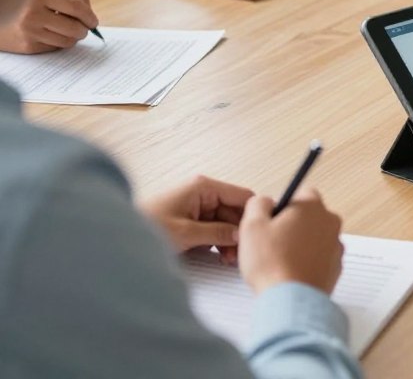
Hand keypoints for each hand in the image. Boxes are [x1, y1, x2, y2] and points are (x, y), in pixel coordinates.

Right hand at [0, 0, 97, 53]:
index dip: (89, 16)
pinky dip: (59, 42)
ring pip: (67, 41)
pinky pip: (55, 47)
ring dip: (74, 38)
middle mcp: (32, 14)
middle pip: (74, 28)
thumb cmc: (30, 1)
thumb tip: (90, 14)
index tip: (94, 21)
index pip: (75, 7)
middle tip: (84, 28)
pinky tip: (52, 34)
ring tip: (70, 31)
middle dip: (84, 30)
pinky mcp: (27, 46)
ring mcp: (29, 32)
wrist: (1, 15)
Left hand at [139, 175, 253, 263]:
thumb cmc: (149, 227)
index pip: (241, 196)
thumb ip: (217, 232)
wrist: (117, 238)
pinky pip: (213, 227)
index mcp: (204, 187)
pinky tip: (221, 256)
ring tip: (230, 261)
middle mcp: (203, 192)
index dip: (252, 214)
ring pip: (225, 221)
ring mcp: (197, 205)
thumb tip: (241, 234)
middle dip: (239, 232)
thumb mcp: (186, 233)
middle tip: (242, 256)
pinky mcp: (190, 218)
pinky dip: (219, 241)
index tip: (259, 234)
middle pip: (234, 211)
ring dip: (230, 239)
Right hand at [238, 186, 342, 294]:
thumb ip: (258, 203)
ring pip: (315, 238)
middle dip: (293, 226)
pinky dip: (308, 263)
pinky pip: (320, 258)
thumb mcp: (252, 225)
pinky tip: (291, 273)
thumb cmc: (272, 264)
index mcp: (312, 206)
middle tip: (273, 242)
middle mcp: (330, 222)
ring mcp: (335, 246)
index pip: (301, 192)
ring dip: (301, 245)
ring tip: (281, 262)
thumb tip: (265, 202)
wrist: (289, 302)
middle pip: (309, 216)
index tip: (272, 220)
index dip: (284, 206)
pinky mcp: (336, 268)